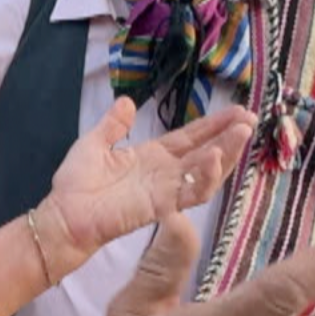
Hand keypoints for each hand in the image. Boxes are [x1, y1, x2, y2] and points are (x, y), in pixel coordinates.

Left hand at [43, 99, 252, 274]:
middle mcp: (164, 173)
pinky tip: (216, 157)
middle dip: (229, 136)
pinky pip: (190, 192)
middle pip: (206, 152)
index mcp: (152, 156)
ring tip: (242, 133)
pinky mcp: (161, 206)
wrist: (64, 214)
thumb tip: (127, 101)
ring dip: (226, 153)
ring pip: (206, 172)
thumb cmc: (76, 183)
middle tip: (250, 119)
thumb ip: (113, 125)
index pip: (190, 138)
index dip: (213, 125)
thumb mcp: (94, 143)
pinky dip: (205, 176)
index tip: (238, 110)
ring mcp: (165, 190)